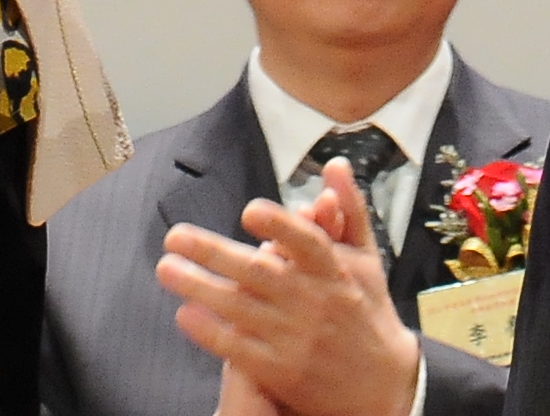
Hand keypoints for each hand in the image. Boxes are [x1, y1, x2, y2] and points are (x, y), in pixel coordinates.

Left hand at [164, 158, 420, 415]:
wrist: (382, 386)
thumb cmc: (368, 312)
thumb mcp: (366, 259)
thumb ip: (349, 210)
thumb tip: (335, 164)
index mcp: (334, 270)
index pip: (307, 243)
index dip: (279, 226)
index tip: (249, 212)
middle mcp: (314, 303)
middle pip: (259, 273)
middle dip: (213, 253)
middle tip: (174, 236)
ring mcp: (297, 339)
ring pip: (241, 309)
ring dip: (200, 287)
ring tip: (166, 268)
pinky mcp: (282, 371)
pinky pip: (240, 349)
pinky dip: (212, 333)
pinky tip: (185, 315)